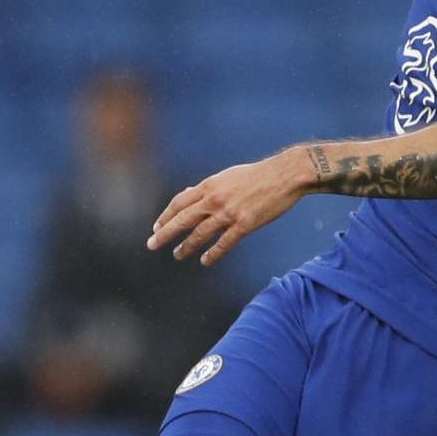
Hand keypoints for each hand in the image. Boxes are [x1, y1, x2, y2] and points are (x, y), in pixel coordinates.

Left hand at [147, 148, 310, 265]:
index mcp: (209, 185)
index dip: (166, 215)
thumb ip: (209, 187)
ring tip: (178, 255)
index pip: (179, 202)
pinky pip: (224, 243)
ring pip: (200, 234)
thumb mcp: (228, 176)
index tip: (157, 226)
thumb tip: (190, 194)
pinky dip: (212, 254)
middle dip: (165, 233)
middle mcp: (214, 199)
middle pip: (182, 219)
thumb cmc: (257, 175)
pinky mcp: (245, 224)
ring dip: (186, 246)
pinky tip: (205, 261)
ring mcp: (229, 213)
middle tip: (152, 244)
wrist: (284, 175)